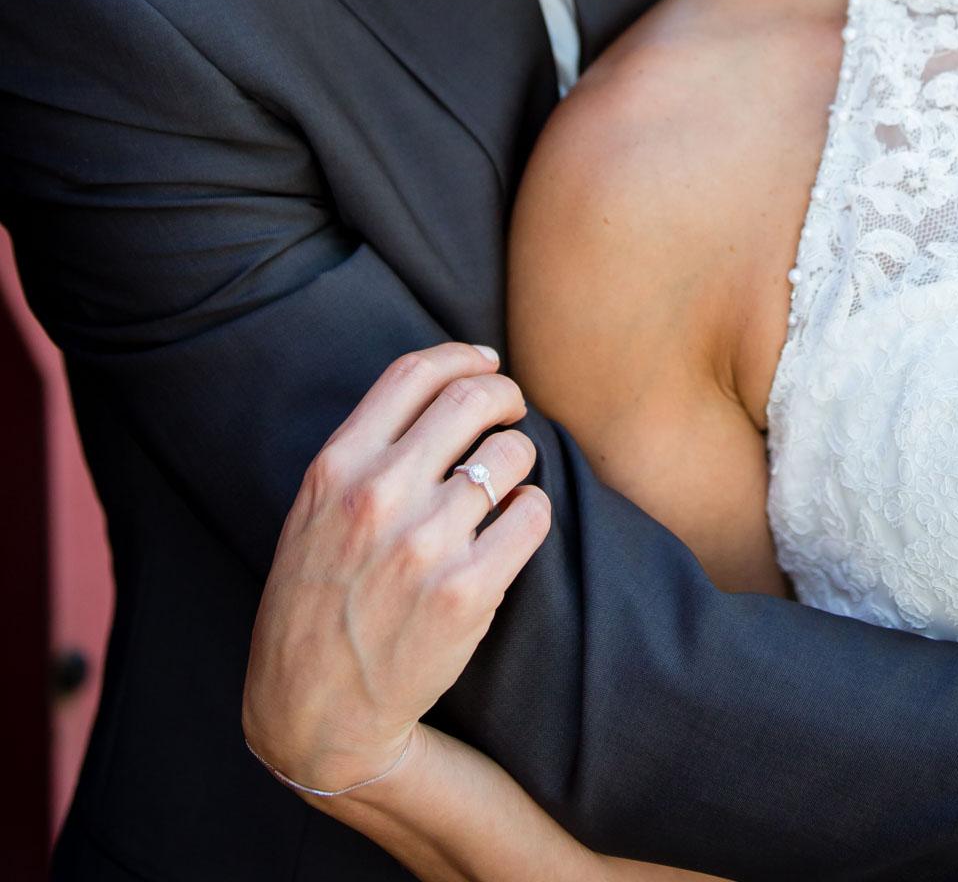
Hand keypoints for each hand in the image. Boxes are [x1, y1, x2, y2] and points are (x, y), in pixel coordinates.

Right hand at [243, 342, 550, 796]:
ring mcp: (424, 544)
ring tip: (506, 483)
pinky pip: (532, 514)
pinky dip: (533, 511)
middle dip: (506, 395)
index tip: (487, 362)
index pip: (413, 373)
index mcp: (336, 468)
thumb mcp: (314, 510)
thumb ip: (367, 450)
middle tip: (513, 410)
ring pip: (511, 453)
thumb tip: (446, 386)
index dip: (462, 355)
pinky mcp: (466, 592)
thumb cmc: (317, 600)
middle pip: (471, 399)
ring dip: (520, 457)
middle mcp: (378, 496)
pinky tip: (514, 525)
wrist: (314, 711)